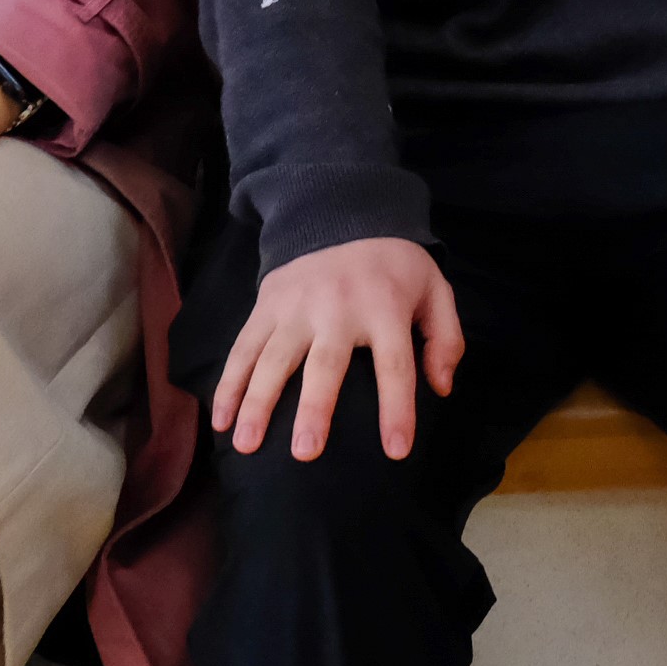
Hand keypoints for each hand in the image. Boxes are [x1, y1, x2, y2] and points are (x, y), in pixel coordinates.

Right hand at [217, 236, 463, 461]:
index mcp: (385, 308)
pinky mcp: (267, 305)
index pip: (395, 365)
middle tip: (305, 453)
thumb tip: (441, 388)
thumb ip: (446, 339)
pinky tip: (220, 419)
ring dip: (257, 402)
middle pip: (325, 365)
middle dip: (314, 409)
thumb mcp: (434, 290)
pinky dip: (229, 383)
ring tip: (245, 444)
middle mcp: (338, 308)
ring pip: (273, 358)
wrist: (343, 212)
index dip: (397, 409)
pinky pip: (243, 347)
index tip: (396, 451)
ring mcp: (296, 306)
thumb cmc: (394, 267)